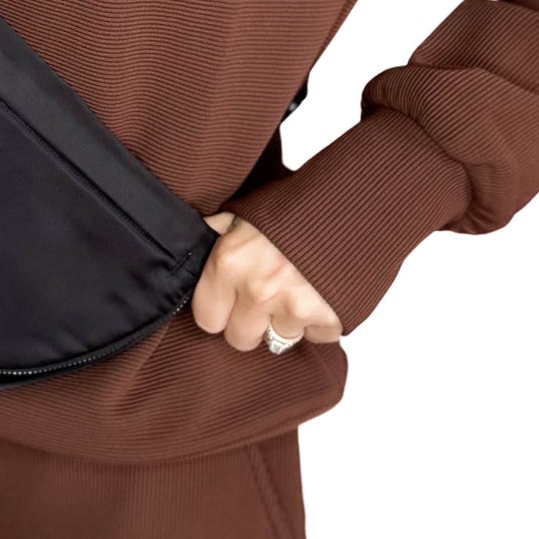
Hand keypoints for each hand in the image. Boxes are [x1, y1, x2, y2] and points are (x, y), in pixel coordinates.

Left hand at [191, 211, 343, 351]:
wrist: (353, 198)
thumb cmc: (295, 204)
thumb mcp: (242, 213)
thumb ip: (214, 237)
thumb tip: (185, 249)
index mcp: (228, 263)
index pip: (207, 320)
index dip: (220, 310)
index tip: (231, 299)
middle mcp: (257, 290)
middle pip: (240, 339)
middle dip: (252, 321)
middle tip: (267, 294)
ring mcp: (294, 306)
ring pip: (280, 339)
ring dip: (288, 320)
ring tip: (298, 286)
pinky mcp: (329, 317)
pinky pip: (318, 337)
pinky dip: (321, 321)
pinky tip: (322, 292)